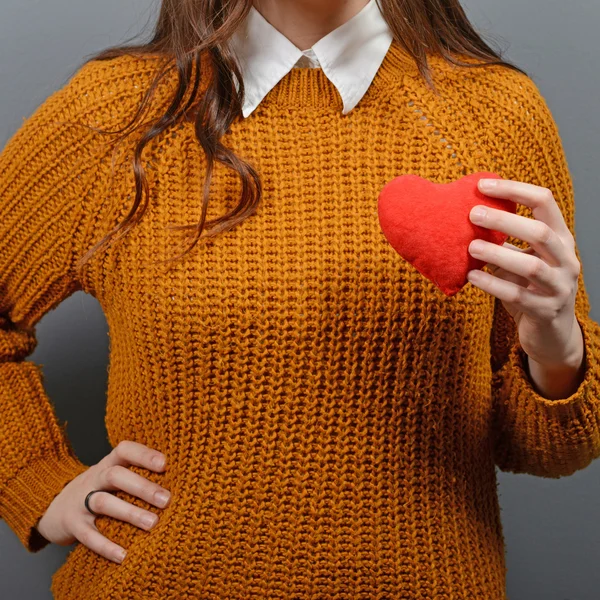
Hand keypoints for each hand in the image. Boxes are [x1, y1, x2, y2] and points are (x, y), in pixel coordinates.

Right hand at [35, 440, 170, 564]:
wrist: (54, 505)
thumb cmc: (100, 488)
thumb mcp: (114, 475)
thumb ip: (138, 473)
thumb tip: (181, 478)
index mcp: (108, 464)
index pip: (124, 450)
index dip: (143, 454)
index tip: (164, 464)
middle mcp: (94, 478)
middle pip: (115, 476)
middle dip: (141, 486)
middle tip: (166, 500)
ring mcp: (81, 501)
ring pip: (103, 502)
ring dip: (129, 512)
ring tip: (153, 523)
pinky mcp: (73, 525)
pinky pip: (88, 535)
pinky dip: (105, 545)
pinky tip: (124, 555)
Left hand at [466, 178, 581, 367]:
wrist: (550, 333)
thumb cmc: (530, 289)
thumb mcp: (522, 260)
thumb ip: (505, 242)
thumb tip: (467, 220)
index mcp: (561, 239)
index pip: (544, 202)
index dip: (514, 189)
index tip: (482, 185)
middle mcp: (566, 259)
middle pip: (539, 232)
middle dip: (504, 220)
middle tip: (472, 214)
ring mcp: (559, 287)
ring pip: (531, 266)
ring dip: (498, 254)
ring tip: (470, 247)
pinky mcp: (545, 311)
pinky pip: (517, 295)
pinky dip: (492, 285)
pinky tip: (471, 276)